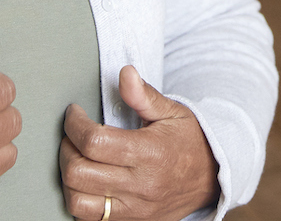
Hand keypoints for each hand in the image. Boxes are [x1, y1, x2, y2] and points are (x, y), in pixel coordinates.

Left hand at [59, 66, 219, 220]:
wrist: (214, 178)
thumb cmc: (190, 141)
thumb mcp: (173, 112)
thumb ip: (144, 95)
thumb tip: (125, 73)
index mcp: (150, 153)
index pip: (94, 141)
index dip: (74, 124)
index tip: (75, 113)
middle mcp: (140, 185)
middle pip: (78, 172)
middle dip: (66, 149)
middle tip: (73, 135)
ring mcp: (134, 209)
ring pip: (77, 202)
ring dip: (68, 179)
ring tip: (77, 159)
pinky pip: (89, 219)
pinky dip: (80, 200)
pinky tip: (87, 183)